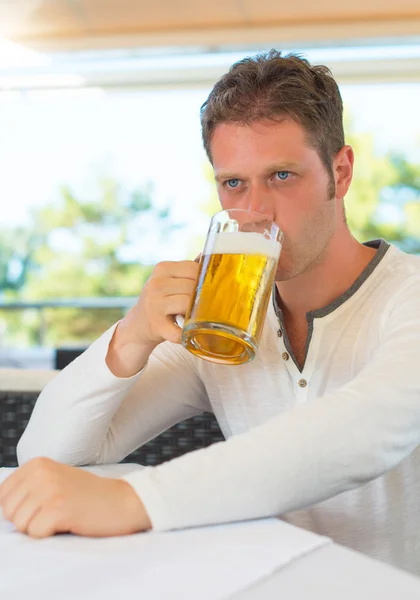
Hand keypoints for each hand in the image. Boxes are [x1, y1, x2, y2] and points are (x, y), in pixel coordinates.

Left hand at [0, 457, 150, 538]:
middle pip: (9, 512)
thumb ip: (28, 488)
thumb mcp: (54, 480)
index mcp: (37, 464)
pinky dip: (51, 533)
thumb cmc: (88, 496)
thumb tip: (2, 506)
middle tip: (54, 512)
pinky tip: (70, 521)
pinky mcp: (59, 508)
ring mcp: (50, 489)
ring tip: (63, 515)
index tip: (42, 506)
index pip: (2, 495)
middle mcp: (41, 473)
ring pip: (21, 525)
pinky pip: (36, 533)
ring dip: (40, 527)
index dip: (20, 509)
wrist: (122, 501)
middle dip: (28, 520)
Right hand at [127, 259, 199, 345]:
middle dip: (201, 297)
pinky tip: (187, 333)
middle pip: (192, 287)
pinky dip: (185, 334)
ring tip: (195, 316)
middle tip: (203, 305)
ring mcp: (155, 305)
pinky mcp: (156, 325)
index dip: (204, 280)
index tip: (207, 289)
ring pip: (188, 304)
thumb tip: (208, 255)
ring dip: (195, 313)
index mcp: (162, 269)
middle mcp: (156, 284)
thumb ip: (187, 269)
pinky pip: (179, 331)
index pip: (193, 269)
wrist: (139, 324)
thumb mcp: (169, 280)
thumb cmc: (161, 300)